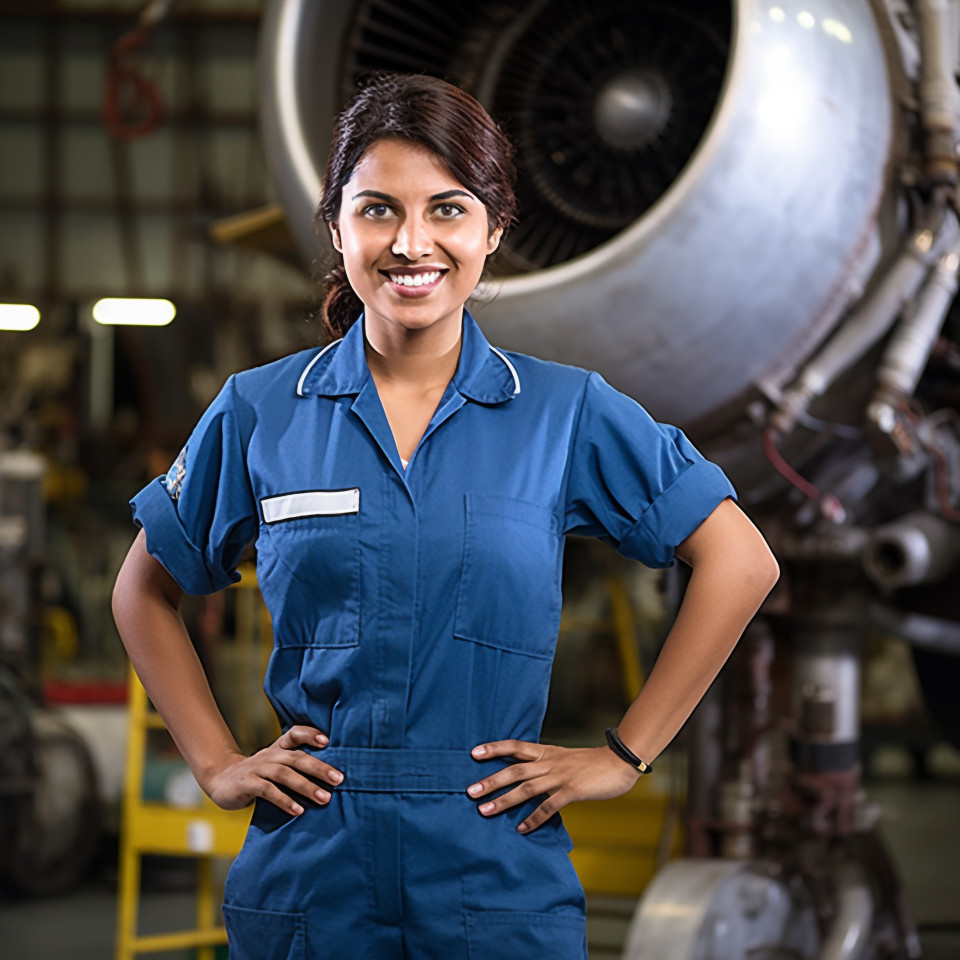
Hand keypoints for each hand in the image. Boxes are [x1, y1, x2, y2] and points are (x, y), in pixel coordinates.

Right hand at [202, 725, 343, 816]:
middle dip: (319, 768)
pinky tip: (298, 810)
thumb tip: (329, 778)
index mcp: (278, 748)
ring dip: (306, 786)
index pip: (295, 733)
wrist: (221, 781)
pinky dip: (284, 800)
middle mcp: (270, 754)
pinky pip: (268, 791)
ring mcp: (258, 768)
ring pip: (284, 774)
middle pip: (297, 757)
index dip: (310, 734)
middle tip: (339, 779)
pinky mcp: (248, 784)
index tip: (327, 741)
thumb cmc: (258, 775)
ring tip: (324, 798)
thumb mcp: (275, 765)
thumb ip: (295, 767)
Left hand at [466, 740, 641, 833]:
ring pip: (526, 787)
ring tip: (485, 811)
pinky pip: (548, 806)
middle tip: (470, 791)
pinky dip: (534, 817)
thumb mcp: (564, 757)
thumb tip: (526, 775)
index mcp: (546, 751)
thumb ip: (545, 764)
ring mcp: (560, 776)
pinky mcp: (572, 790)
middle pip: (514, 769)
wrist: (619, 762)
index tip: (473, 752)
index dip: (494, 748)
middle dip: (491, 780)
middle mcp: (549, 762)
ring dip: (504, 800)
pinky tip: (521, 828)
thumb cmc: (591, 763)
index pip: (515, 746)